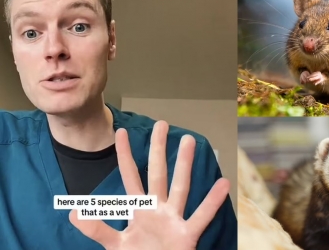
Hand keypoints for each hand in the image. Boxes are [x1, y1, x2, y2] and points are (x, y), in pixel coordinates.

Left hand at [69, 121, 230, 249]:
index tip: (121, 132)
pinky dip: (212, 202)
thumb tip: (74, 210)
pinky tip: (223, 184)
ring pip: (180, 187)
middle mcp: (157, 209)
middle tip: (162, 124)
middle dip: (159, 149)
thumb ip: (97, 229)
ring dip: (184, 164)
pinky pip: (201, 216)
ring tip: (189, 141)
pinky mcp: (187, 235)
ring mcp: (173, 220)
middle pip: (157, 173)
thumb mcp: (115, 245)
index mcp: (139, 210)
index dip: (125, 156)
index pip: (130, 177)